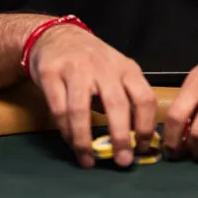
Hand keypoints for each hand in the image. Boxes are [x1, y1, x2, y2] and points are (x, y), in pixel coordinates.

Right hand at [27, 24, 155, 168]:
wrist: (58, 36)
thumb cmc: (93, 62)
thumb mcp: (117, 73)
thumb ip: (127, 99)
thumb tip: (137, 140)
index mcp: (126, 68)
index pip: (144, 97)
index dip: (146, 126)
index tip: (143, 148)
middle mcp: (104, 67)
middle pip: (116, 104)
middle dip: (120, 137)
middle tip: (122, 162)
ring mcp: (76, 69)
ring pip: (81, 110)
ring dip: (85, 140)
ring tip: (88, 160)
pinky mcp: (51, 74)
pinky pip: (58, 108)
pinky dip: (65, 130)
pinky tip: (71, 143)